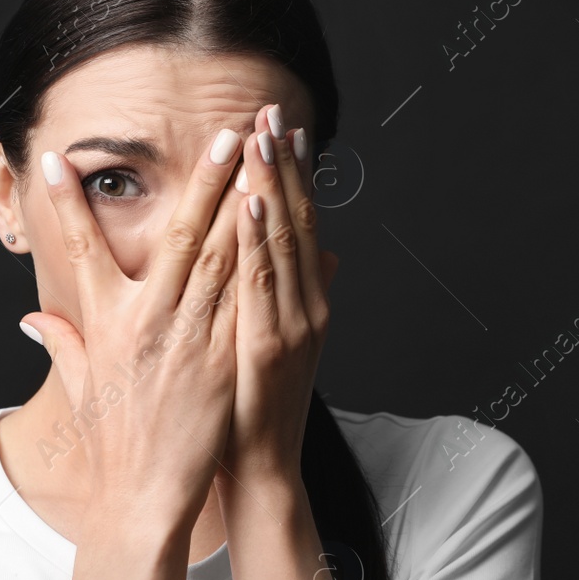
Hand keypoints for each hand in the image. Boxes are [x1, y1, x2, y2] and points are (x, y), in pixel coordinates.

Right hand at [19, 129, 247, 538]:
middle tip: (220, 132)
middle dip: (200, 180)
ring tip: (258, 160)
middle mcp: (145, 323)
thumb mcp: (80, 389)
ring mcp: (187, 338)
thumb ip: (62, 345)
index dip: (66, 204)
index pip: (79, 249)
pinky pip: (247, 296)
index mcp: (104, 325)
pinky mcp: (223, 359)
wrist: (143, 499)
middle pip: (176, 236)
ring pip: (220, 256)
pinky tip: (278, 222)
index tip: (56, 159)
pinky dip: (261, 255)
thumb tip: (33, 320)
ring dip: (241, 200)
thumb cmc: (113, 446)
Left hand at [218, 103, 338, 490]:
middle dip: (285, 163)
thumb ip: (296, 295)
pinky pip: (262, 281)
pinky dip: (258, 237)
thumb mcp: (275, 342)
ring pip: (284, 241)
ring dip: (273, 184)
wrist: (259, 469)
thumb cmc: (253, 409)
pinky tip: (249, 199)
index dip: (293, 173)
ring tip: (261, 136)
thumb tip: (329, 255)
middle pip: (298, 219)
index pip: (300, 223)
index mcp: (304, 302)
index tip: (279, 126)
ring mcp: (293, 324)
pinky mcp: (270, 345)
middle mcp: (306, 305)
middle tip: (270, 110)